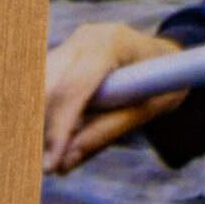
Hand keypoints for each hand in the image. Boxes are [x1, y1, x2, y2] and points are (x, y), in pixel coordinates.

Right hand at [41, 21, 186, 174]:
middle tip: (45, 166)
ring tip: (45, 156)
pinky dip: (40, 114)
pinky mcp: (61, 55)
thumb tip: (64, 163)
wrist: (169, 57)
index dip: (58, 129)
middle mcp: (85, 37)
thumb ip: (106, 132)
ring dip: (35, 123)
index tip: (51, 166)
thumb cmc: (165, 83)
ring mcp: (71, 43)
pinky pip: (41, 86)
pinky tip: (43, 139)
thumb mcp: (147, 110)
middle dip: (39, 129)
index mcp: (112, 43)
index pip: (72, 89)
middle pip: (45, 86)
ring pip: (37, 86)